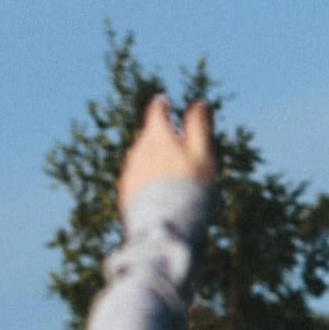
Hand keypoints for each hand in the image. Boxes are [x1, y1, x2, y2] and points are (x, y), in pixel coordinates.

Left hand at [118, 94, 215, 211]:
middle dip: (160, 137)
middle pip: (148, 135)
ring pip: (141, 157)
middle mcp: (138, 150)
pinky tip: (159, 194)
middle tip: (175, 145)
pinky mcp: (126, 193)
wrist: (165, 226)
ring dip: (153, 159)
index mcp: (158, 136)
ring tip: (170, 175)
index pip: (156, 111)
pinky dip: (146, 180)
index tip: (164, 102)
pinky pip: (137, 179)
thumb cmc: (189, 189)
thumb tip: (200, 103)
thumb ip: (199, 127)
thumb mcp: (202, 155)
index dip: (161, 106)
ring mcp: (130, 171)